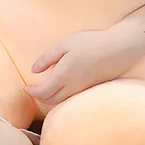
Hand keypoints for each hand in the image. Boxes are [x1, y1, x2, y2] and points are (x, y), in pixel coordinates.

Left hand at [24, 26, 144, 106]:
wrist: (119, 48)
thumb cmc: (91, 43)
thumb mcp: (65, 44)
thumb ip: (47, 58)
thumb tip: (34, 71)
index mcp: (64, 75)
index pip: (43, 93)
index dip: (31, 92)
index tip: (25, 88)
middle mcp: (73, 87)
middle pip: (51, 100)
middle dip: (39, 97)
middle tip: (32, 89)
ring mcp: (83, 90)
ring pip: (61, 101)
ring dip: (50, 98)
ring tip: (44, 89)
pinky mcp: (91, 89)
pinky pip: (71, 98)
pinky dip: (61, 97)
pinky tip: (60, 87)